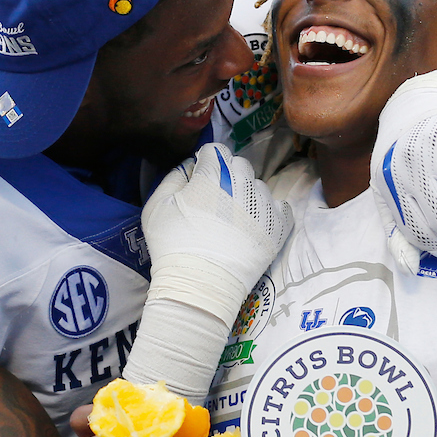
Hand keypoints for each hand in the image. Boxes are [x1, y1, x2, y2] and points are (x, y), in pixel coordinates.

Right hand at [142, 142, 292, 310]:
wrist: (200, 286)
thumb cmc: (172, 245)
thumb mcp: (156, 205)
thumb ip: (173, 176)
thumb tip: (190, 165)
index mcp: (212, 174)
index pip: (215, 150)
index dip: (206, 163)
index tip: (200, 180)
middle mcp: (243, 183)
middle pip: (239, 164)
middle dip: (227, 175)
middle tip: (215, 199)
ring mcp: (264, 205)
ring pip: (258, 186)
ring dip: (247, 195)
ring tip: (233, 219)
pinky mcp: (278, 227)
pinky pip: (280, 207)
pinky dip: (268, 213)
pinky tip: (254, 225)